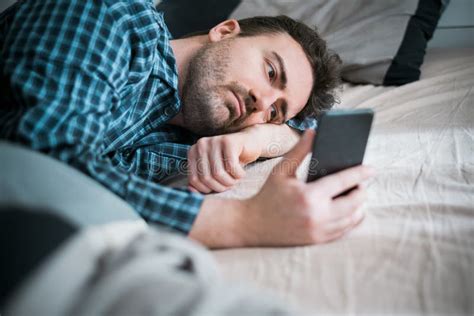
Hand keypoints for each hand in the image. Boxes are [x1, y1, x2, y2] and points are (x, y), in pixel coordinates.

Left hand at [187, 129, 261, 192]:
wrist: (250, 143)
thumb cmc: (231, 161)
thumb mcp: (213, 172)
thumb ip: (201, 181)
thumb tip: (191, 190)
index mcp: (193, 152)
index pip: (194, 179)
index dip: (207, 189)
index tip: (218, 187)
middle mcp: (201, 144)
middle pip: (206, 178)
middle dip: (220, 186)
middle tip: (230, 184)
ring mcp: (214, 141)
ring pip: (218, 173)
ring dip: (230, 182)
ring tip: (235, 179)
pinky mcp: (228, 141)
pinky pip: (231, 167)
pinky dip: (238, 175)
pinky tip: (241, 173)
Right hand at [240, 129, 373, 245]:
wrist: (252, 225)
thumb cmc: (268, 195)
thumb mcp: (281, 170)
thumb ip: (300, 151)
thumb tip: (314, 131)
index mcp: (309, 196)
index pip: (343, 182)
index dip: (360, 174)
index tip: (372, 169)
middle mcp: (317, 216)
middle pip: (354, 203)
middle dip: (362, 191)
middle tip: (362, 182)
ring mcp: (319, 231)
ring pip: (352, 219)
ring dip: (359, 206)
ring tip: (358, 195)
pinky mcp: (317, 241)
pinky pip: (344, 231)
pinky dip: (351, 220)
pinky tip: (351, 212)